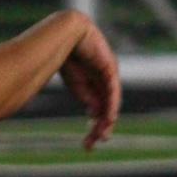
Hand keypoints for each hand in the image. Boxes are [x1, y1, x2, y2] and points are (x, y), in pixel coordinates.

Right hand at [59, 19, 121, 149]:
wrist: (64, 33)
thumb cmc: (64, 55)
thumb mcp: (77, 84)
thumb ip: (88, 98)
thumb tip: (97, 115)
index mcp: (95, 84)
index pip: (99, 108)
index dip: (94, 125)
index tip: (88, 142)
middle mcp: (105, 81)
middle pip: (107, 108)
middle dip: (101, 127)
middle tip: (94, 143)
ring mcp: (109, 74)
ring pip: (111, 102)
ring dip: (107, 120)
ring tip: (102, 135)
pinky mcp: (110, 68)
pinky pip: (112, 90)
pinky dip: (111, 105)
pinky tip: (109, 118)